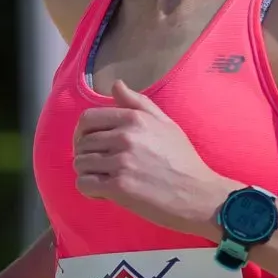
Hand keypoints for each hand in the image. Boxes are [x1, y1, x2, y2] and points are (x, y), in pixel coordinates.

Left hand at [73, 80, 227, 236]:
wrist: (198, 193)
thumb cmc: (183, 160)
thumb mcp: (166, 124)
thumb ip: (139, 103)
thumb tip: (116, 84)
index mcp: (134, 119)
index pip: (88, 119)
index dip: (82, 132)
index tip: (91, 144)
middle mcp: (125, 137)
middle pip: (82, 143)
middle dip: (87, 155)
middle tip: (102, 166)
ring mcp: (121, 162)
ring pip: (80, 164)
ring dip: (89, 173)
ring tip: (105, 179)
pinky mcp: (118, 187)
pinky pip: (83, 184)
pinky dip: (89, 190)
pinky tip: (104, 192)